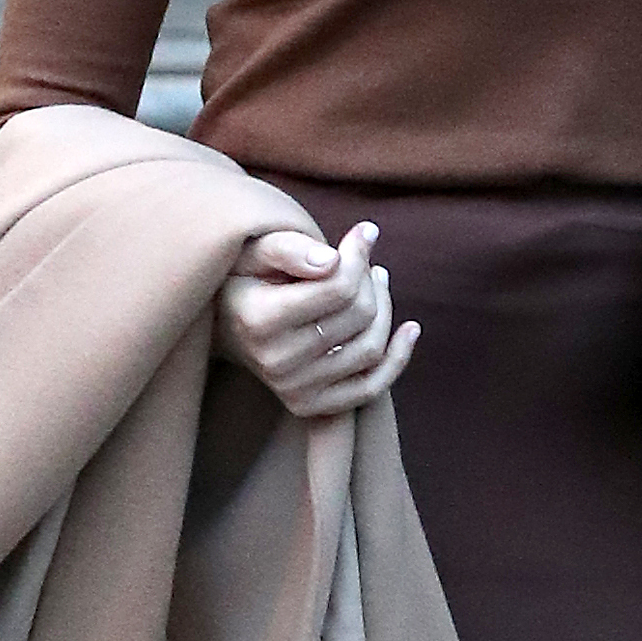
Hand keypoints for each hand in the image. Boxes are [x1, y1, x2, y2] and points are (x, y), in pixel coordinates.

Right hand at [214, 220, 419, 419]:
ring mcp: (293, 389)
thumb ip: (292, 248)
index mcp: (258, 320)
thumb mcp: (259, 249)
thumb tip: (332, 261)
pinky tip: (410, 329)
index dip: (359, 254)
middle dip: (370, 279)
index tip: (363, 234)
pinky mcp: (310, 405)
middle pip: (359, 314)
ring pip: (371, 346)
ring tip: (376, 280)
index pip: (339, 286)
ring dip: (385, 307)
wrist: (230, 323)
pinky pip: (370, 387)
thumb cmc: (250, 275)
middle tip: (364, 262)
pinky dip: (397, 358)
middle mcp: (274, 362)